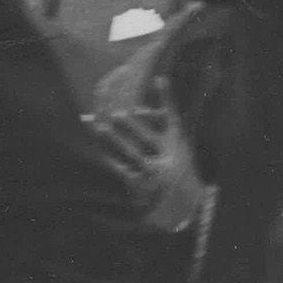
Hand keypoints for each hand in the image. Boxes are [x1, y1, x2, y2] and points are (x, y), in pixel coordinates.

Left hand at [89, 98, 206, 233]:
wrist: (183, 204)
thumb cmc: (175, 164)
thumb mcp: (175, 142)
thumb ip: (162, 117)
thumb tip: (150, 90)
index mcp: (177, 142)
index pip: (171, 116)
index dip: (166, 98)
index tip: (159, 79)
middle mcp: (170, 157)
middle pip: (150, 138)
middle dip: (133, 126)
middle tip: (117, 112)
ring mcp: (156, 173)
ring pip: (134, 154)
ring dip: (116, 141)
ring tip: (100, 128)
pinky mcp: (143, 186)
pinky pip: (124, 171)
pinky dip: (112, 161)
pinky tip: (100, 152)